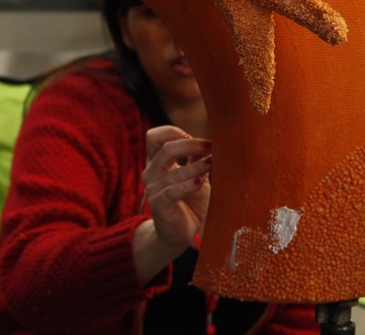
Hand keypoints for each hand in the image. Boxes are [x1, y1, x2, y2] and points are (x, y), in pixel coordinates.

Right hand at [133, 125, 211, 283]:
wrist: (180, 233)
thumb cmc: (190, 201)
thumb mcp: (196, 175)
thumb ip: (197, 159)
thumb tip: (210, 141)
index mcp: (157, 162)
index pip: (154, 137)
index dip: (172, 132)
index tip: (192, 137)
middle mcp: (151, 172)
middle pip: (165, 148)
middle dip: (191, 145)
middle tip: (211, 147)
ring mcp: (153, 189)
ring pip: (173, 170)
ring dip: (196, 165)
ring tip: (213, 163)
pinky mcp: (159, 205)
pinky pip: (172, 191)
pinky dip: (187, 185)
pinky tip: (199, 183)